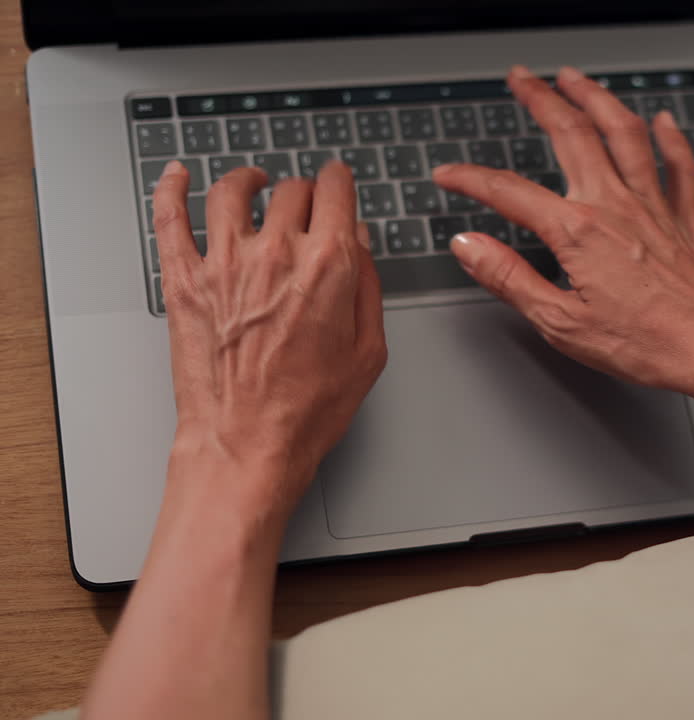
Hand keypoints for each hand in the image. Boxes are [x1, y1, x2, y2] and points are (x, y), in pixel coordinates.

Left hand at [152, 161, 386, 511]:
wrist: (247, 444)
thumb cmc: (306, 411)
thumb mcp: (369, 352)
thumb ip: (367, 287)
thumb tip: (361, 244)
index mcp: (328, 266)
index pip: (335, 191)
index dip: (340, 181)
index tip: (339, 183)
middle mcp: (276, 253)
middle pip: (291, 190)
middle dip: (304, 191)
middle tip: (306, 204)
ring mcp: (224, 263)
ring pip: (232, 190)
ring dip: (249, 179)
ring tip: (253, 182)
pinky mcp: (184, 280)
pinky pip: (170, 216)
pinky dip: (171, 187)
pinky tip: (176, 176)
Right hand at [433, 65, 693, 398]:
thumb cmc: (648, 345)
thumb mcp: (561, 323)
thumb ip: (509, 279)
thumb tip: (469, 248)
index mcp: (579, 232)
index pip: (510, 192)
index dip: (471, 179)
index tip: (449, 174)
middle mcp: (618, 207)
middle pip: (572, 134)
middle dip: (541, 99)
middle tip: (521, 79)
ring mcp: (656, 208)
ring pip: (625, 133)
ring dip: (597, 98)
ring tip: (576, 78)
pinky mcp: (687, 220)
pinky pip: (680, 166)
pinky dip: (671, 139)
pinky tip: (664, 121)